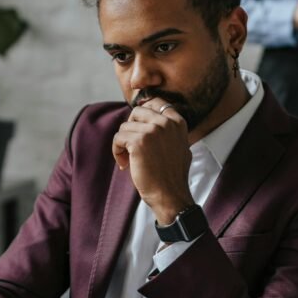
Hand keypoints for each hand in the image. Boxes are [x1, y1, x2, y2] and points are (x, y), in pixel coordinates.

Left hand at [112, 99, 192, 223]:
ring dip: (123, 144)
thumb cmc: (172, 175)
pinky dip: (117, 151)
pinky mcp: (138, 142)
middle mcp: (165, 123)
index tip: (138, 128)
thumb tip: (154, 116)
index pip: (156, 102)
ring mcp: (152, 131)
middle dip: (131, 128)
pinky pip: (118, 138)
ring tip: (129, 159)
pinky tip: (125, 164)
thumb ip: (170, 130)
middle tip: (131, 147)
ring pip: (125, 127)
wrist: (170, 195)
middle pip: (137, 112)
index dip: (142, 114)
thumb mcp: (180, 146)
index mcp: (177, 122)